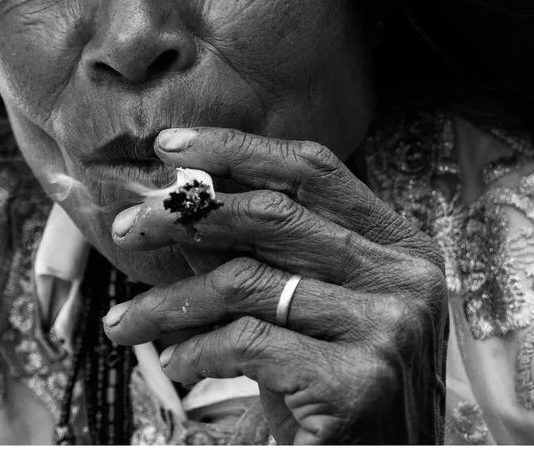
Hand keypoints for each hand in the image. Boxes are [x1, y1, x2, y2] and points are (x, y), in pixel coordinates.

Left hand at [103, 128, 447, 444]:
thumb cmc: (328, 388)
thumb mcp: (302, 309)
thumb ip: (259, 253)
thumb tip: (180, 198)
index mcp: (400, 245)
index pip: (313, 168)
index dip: (237, 147)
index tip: (169, 145)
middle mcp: (406, 278)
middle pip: (273, 214)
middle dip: (184, 215)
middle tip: (126, 229)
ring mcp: (389, 329)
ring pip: (245, 281)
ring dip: (169, 303)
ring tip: (126, 323)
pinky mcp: (358, 383)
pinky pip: (246, 341)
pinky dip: (196, 352)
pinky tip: (176, 367)